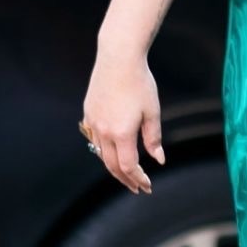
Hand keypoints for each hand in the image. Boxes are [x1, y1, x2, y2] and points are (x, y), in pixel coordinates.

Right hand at [81, 48, 165, 193]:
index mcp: (121, 133)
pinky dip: (104, 150)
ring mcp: (93, 122)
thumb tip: (158, 160)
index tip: (147, 186)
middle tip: (137, 188)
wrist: (118, 58)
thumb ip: (153, 139)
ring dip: (113, 167)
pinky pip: (94, 138)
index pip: (129, 166)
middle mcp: (104, 131)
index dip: (139, 179)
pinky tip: (113, 151)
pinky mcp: (88, 112)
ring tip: (126, 173)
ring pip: (100, 153)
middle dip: (126, 179)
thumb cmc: (140, 83)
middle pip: (112, 166)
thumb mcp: (152, 112)